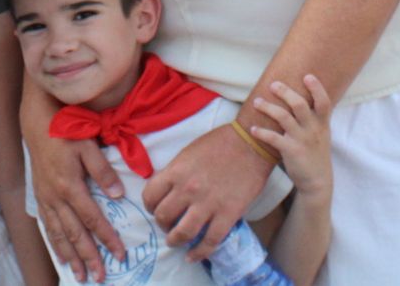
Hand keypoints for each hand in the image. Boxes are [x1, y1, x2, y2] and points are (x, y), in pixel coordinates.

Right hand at [27, 128, 124, 282]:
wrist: (37, 123)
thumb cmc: (67, 130)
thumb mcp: (88, 145)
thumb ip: (103, 171)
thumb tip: (118, 195)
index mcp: (70, 185)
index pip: (93, 218)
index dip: (107, 238)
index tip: (119, 255)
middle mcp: (56, 197)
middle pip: (75, 233)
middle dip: (89, 257)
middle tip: (100, 277)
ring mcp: (46, 198)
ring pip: (59, 234)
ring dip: (71, 257)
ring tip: (81, 275)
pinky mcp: (40, 197)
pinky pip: (48, 226)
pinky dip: (55, 244)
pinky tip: (62, 257)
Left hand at [143, 119, 270, 262]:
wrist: (250, 143)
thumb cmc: (219, 143)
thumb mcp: (188, 153)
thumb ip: (175, 172)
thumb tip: (167, 190)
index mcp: (176, 171)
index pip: (150, 195)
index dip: (149, 206)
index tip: (154, 209)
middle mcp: (187, 189)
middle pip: (163, 217)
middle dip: (162, 224)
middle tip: (167, 225)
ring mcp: (208, 204)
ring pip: (182, 233)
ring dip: (175, 240)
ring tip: (176, 242)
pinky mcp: (227, 214)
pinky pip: (210, 240)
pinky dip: (199, 253)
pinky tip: (193, 256)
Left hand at [248, 75, 332, 200]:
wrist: (318, 181)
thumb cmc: (315, 151)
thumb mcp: (321, 132)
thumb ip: (313, 115)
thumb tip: (299, 94)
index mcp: (322, 123)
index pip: (324, 102)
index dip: (317, 88)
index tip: (307, 76)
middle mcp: (313, 129)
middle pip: (300, 105)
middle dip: (285, 92)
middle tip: (272, 84)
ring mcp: (302, 140)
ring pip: (283, 118)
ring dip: (268, 108)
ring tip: (256, 102)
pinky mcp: (291, 151)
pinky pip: (274, 138)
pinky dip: (262, 132)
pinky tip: (253, 129)